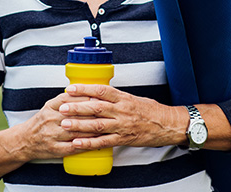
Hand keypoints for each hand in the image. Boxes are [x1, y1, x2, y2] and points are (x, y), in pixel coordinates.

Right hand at [0, 90, 103, 178]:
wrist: (25, 140)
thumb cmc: (42, 121)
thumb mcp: (50, 105)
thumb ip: (66, 99)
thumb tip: (88, 90)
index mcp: (51, 106)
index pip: (71, 98)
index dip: (86, 97)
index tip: (100, 96)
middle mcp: (51, 119)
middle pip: (76, 114)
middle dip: (93, 113)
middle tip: (108, 111)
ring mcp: (53, 135)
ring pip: (77, 131)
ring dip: (93, 129)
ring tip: (107, 126)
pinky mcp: (55, 149)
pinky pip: (74, 147)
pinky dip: (87, 144)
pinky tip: (97, 143)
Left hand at [58, 84, 187, 150]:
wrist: (168, 125)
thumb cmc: (151, 111)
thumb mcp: (133, 98)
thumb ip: (116, 97)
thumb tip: (97, 93)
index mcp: (123, 98)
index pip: (101, 91)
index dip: (85, 89)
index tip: (71, 89)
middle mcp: (122, 111)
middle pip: (96, 107)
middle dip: (77, 107)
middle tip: (62, 106)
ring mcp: (122, 126)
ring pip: (97, 125)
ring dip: (79, 125)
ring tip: (65, 124)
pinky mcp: (123, 139)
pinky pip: (103, 142)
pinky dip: (89, 143)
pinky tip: (77, 143)